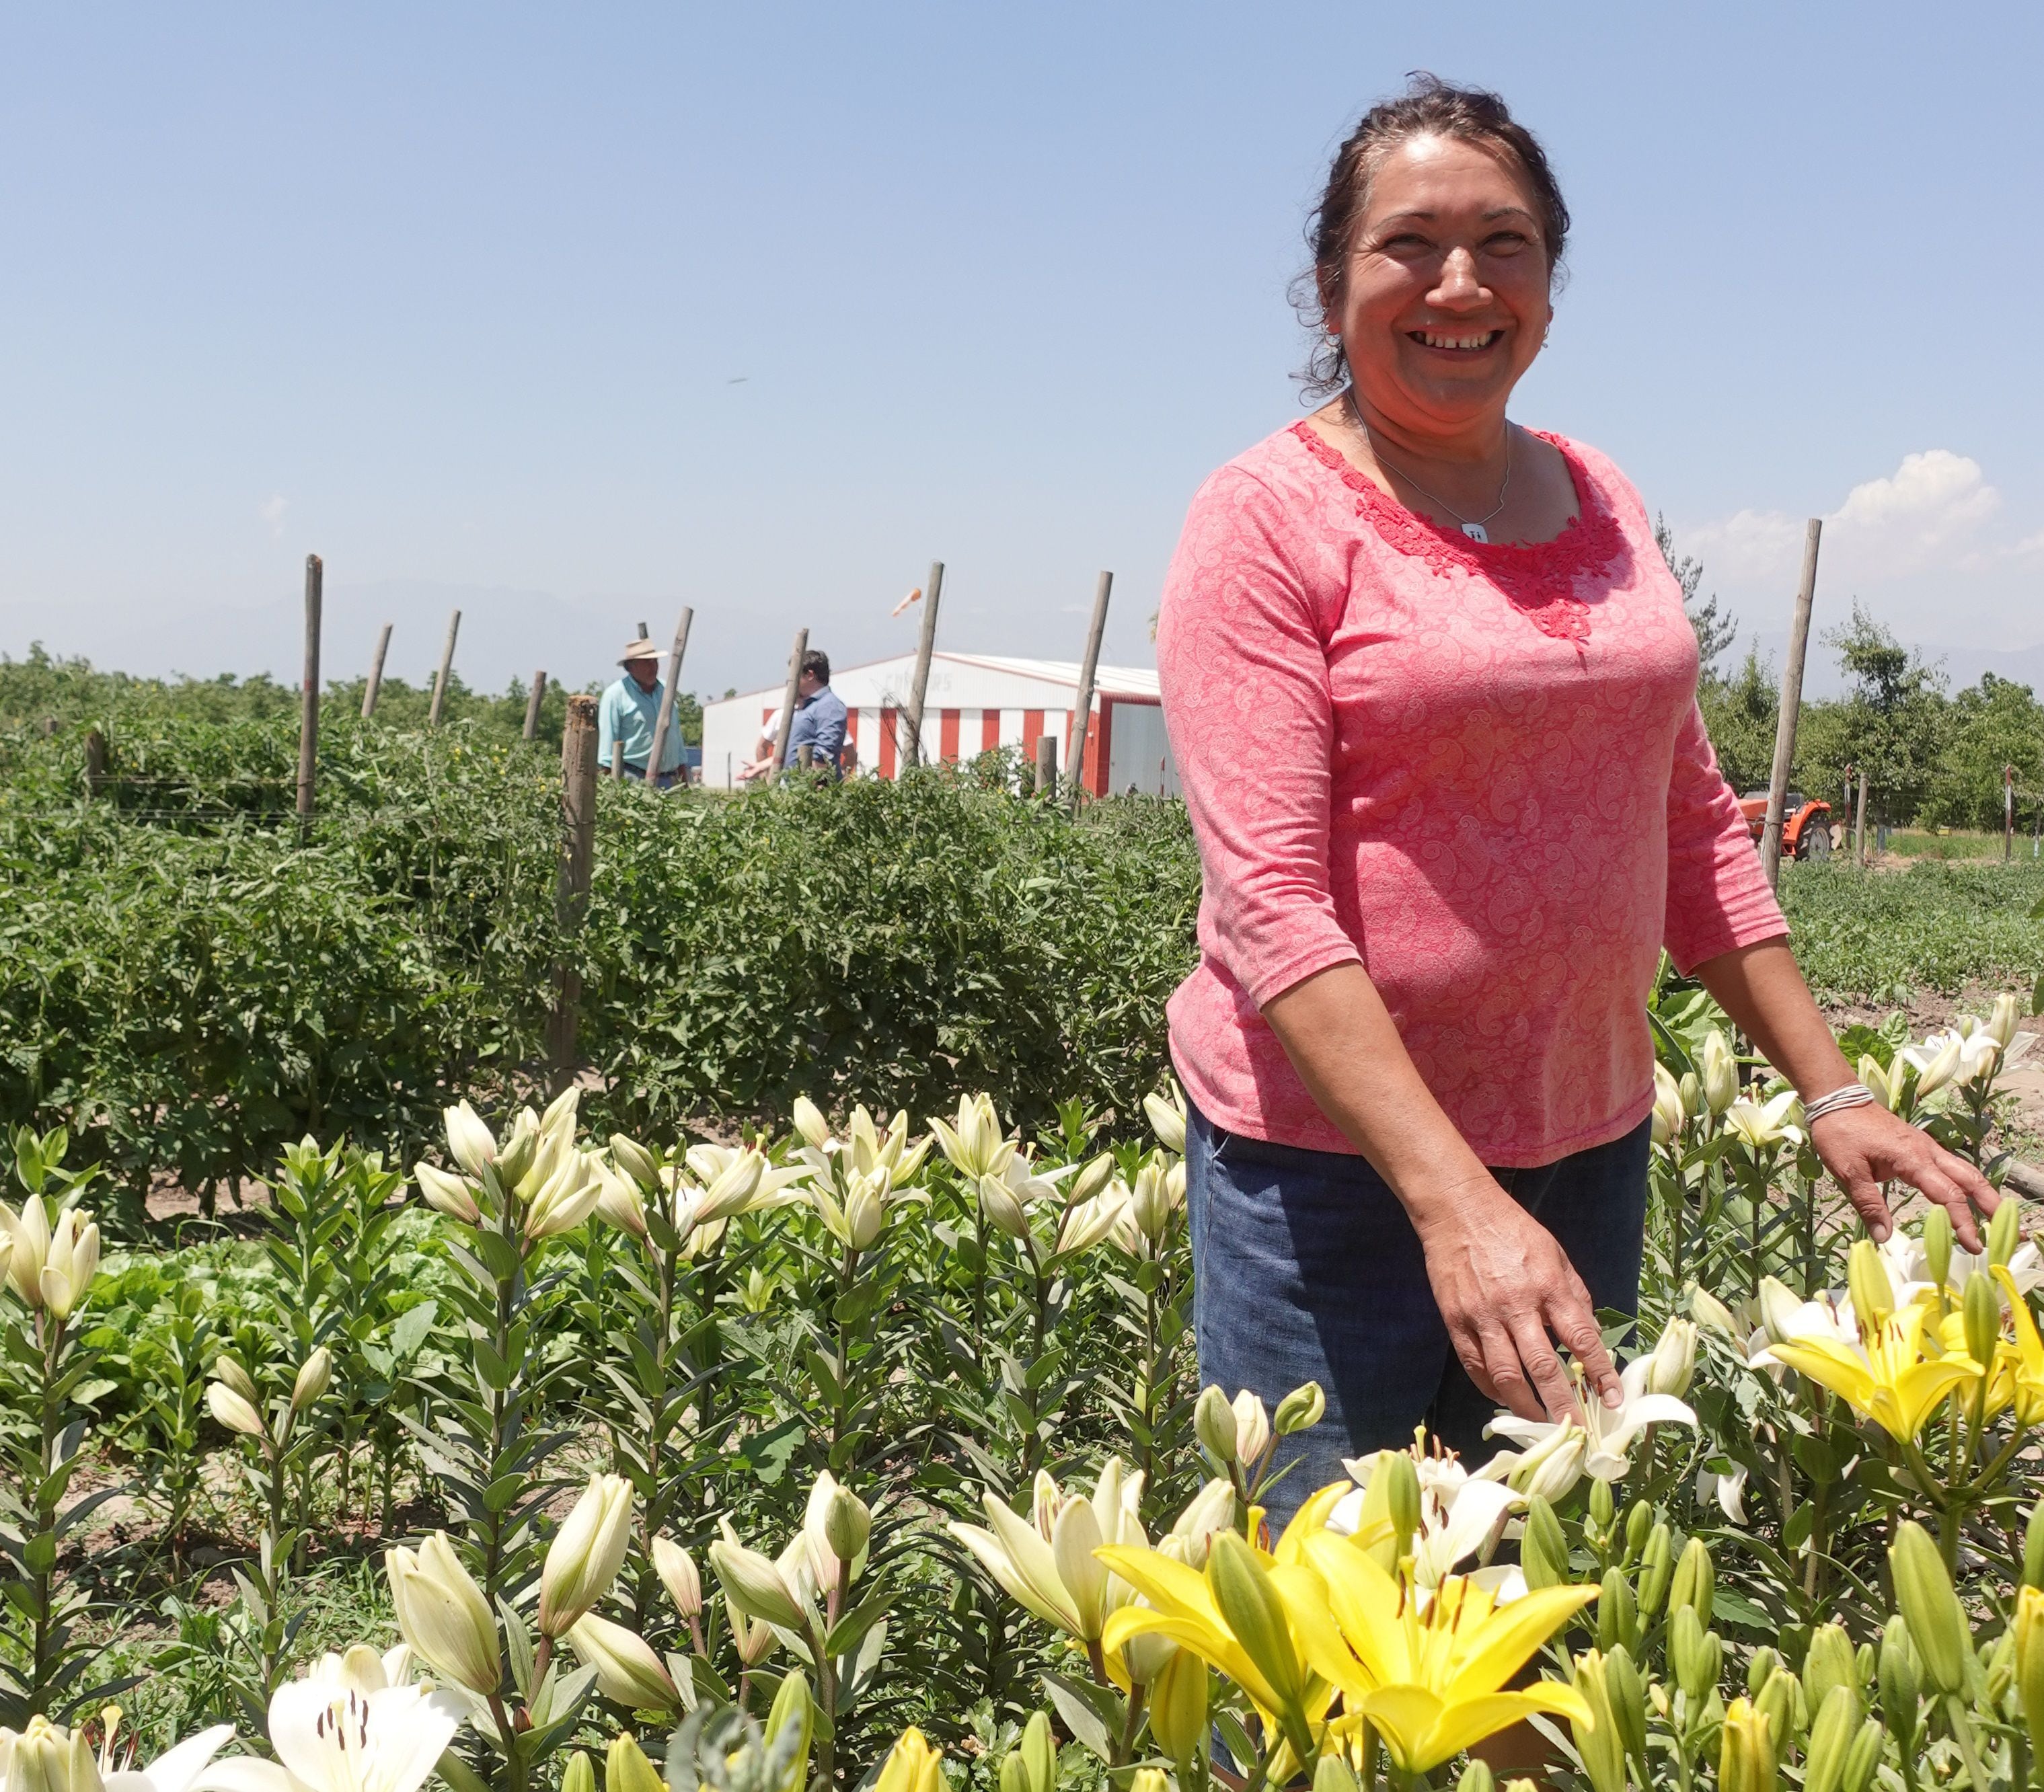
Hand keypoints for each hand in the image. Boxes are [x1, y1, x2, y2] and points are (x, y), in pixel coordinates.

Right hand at [1412, 1180, 1621, 1423]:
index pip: (1580, 1338)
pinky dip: (1491, 1388)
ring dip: (1526, 1405)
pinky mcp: (1456, 1320)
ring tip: (1540, 1422)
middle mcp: (1516, 1304)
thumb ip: (1575, 1296)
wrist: (1458, 1212)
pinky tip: (1505, 1398)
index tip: (1612, 1400)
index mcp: (1548, 1285)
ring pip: (1505, 1375)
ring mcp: (1482, 1315)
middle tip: (1578, 1430)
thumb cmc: (1513, 1231)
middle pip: (1543, 1367)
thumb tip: (1590, 1337)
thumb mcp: (1555, 1255)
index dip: (1600, 1373)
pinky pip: (1475, 1366)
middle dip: (1563, 1404)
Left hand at [1811, 1102, 1999, 1253]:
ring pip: (1965, 1170)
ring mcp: (1927, 1147)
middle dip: (1991, 1206)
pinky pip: (1951, 1166)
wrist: (1836, 1099)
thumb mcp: (1848, 1171)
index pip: (1948, 1195)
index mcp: (1913, 1158)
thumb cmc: (1840, 1133)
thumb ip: (1868, 1204)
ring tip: (1996, 1219)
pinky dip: (1965, 1184)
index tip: (1973, 1246)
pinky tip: (1967, 1197)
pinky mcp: (1920, 1146)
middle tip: (2005, 1232)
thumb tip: (1884, 1238)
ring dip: (1983, 1194)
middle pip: (1970, 1179)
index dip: (1963, 1222)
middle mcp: (1928, 1151)